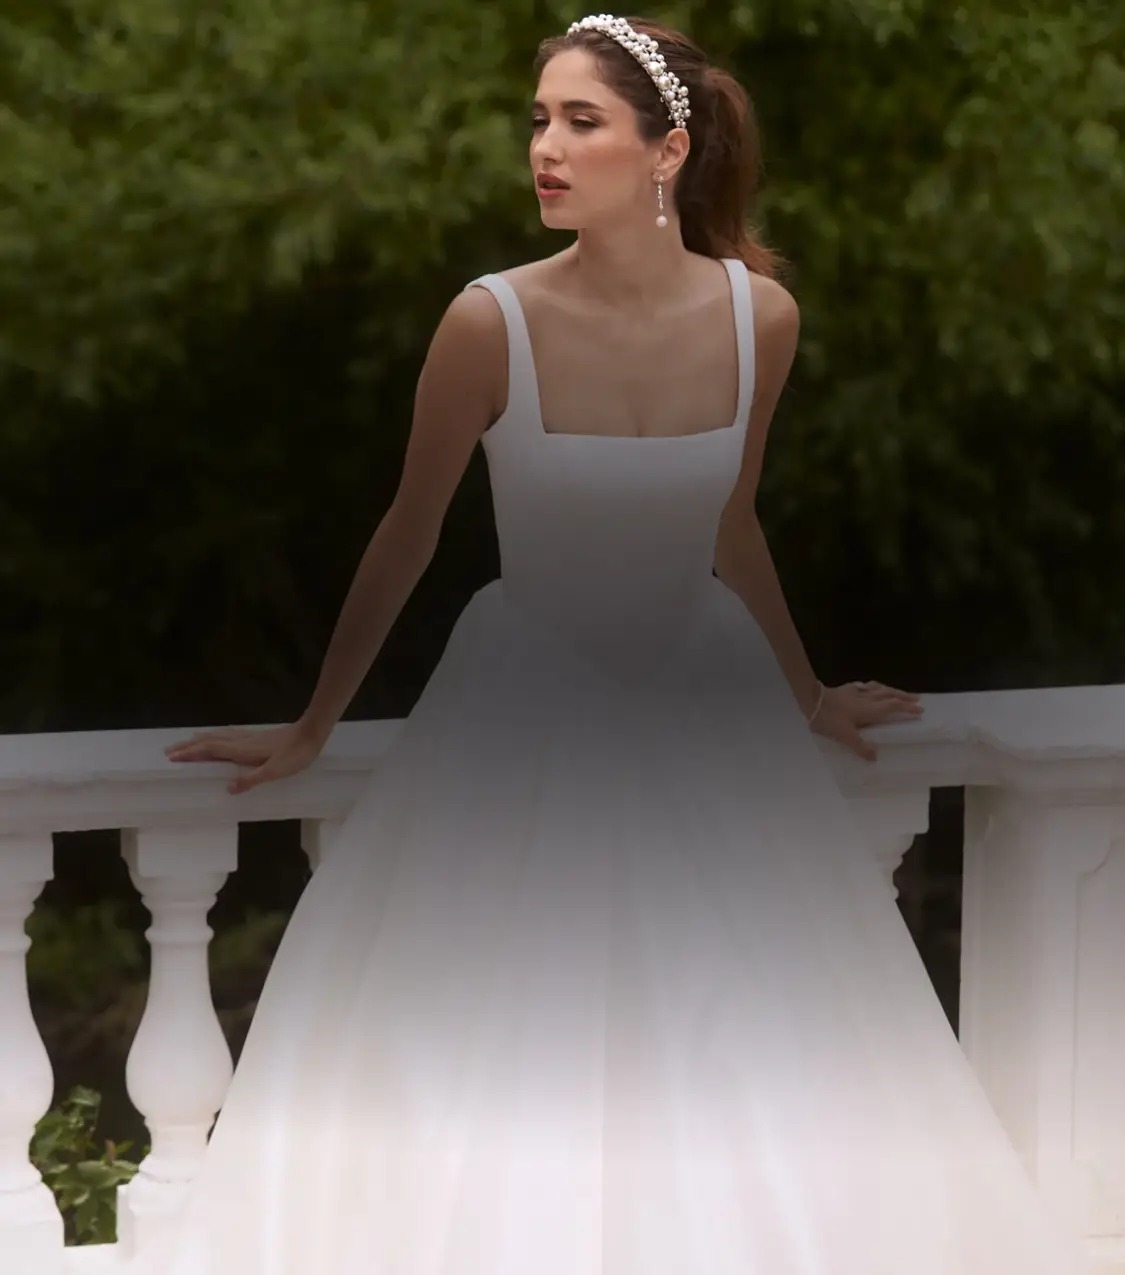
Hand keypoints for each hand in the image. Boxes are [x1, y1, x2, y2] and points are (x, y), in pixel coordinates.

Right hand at [163, 722, 325, 794]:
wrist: (311, 733)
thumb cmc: (295, 755)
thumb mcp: (274, 772)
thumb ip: (251, 779)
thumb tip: (228, 788)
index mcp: (242, 750)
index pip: (210, 750)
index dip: (191, 753)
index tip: (172, 756)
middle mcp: (241, 741)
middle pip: (209, 742)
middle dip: (189, 746)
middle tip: (169, 750)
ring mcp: (249, 737)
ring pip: (218, 736)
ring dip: (200, 740)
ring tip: (186, 742)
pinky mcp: (257, 736)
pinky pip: (228, 735)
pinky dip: (216, 736)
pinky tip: (218, 737)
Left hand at [808, 680, 922, 761]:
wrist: (810, 700)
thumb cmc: (829, 718)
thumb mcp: (845, 736)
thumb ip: (860, 747)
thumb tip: (876, 757)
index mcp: (869, 709)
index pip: (893, 706)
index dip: (907, 708)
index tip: (920, 710)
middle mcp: (866, 698)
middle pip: (889, 694)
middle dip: (904, 697)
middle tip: (916, 698)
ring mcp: (856, 691)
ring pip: (878, 688)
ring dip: (891, 690)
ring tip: (897, 692)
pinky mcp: (846, 689)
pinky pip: (864, 686)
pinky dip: (872, 687)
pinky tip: (869, 687)